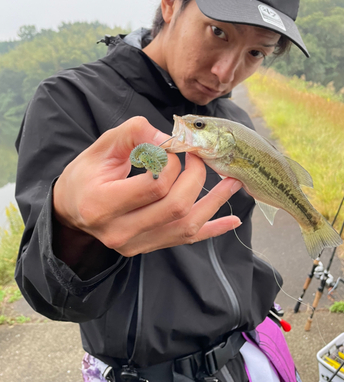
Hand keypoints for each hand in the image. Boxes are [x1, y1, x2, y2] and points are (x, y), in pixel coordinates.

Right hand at [53, 116, 241, 258]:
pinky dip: (212, 229)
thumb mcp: (102, 146)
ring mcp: (136, 244)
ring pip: (186, 226)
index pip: (155, 184)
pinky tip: (232, 221)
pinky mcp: (148, 247)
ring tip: (233, 182)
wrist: (72, 208)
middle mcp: (120, 231)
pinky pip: (186, 240)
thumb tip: (172, 138)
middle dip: (195, 177)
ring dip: (215, 202)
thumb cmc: (85, 175)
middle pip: (175, 206)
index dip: (172, 162)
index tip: (172, 148)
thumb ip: (136, 134)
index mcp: (103, 204)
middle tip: (197, 157)